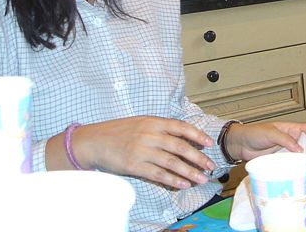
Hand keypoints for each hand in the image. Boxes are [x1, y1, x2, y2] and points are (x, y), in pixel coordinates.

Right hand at [64, 117, 215, 189]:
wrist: (95, 141)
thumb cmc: (119, 131)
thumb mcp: (141, 122)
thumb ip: (161, 128)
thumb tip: (182, 137)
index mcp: (154, 122)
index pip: (181, 127)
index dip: (197, 135)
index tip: (209, 143)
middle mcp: (150, 135)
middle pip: (181, 147)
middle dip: (198, 157)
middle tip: (211, 166)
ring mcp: (143, 150)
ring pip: (172, 162)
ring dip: (189, 172)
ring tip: (201, 179)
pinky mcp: (135, 165)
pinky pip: (158, 174)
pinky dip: (172, 180)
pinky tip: (182, 185)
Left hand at [224, 121, 305, 162]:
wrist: (241, 145)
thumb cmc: (254, 134)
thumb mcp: (271, 133)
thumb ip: (286, 140)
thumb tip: (300, 150)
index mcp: (291, 129)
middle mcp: (292, 140)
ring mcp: (288, 151)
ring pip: (305, 154)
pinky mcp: (283, 161)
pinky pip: (295, 163)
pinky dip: (302, 167)